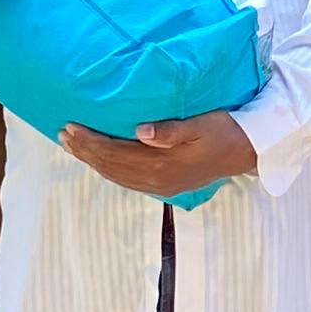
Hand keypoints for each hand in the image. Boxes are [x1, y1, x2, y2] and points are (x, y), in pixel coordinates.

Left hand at [54, 113, 259, 198]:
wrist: (247, 152)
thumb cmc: (224, 131)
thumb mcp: (200, 125)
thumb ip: (171, 131)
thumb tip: (140, 132)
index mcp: (162, 164)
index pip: (115, 154)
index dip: (91, 142)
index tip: (71, 127)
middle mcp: (156, 179)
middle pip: (111, 167)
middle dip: (85, 151)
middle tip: (63, 135)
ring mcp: (160, 185)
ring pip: (116, 175)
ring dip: (93, 161)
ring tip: (73, 146)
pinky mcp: (165, 185)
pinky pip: (127, 180)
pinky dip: (109, 170)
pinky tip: (101, 161)